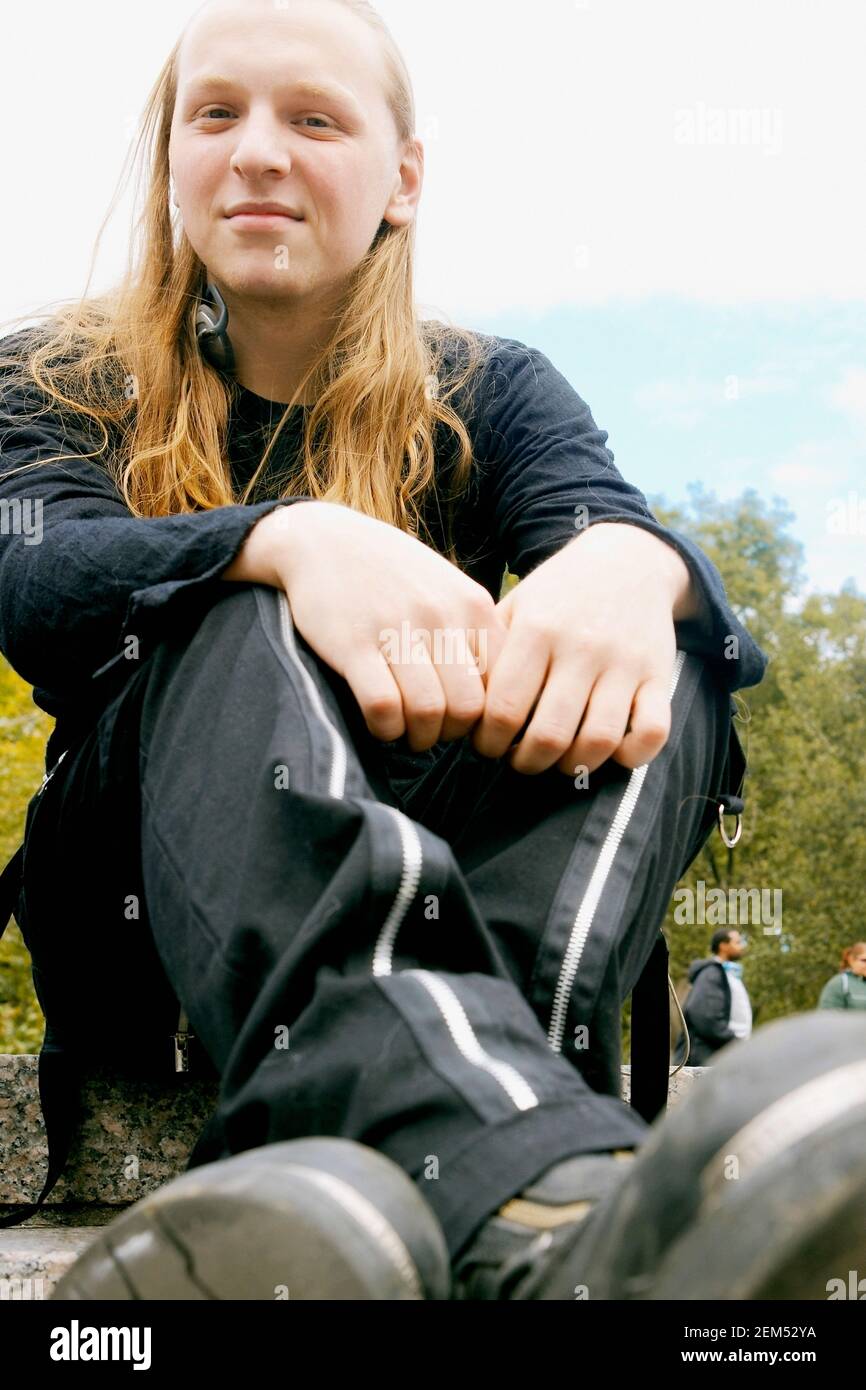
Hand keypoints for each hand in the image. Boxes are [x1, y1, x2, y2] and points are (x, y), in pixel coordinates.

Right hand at [255, 502, 507, 750]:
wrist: (323, 540)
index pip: (502, 684)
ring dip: (417, 736)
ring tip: (406, 731)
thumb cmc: (391, 573)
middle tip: (433, 731)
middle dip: (451, 734)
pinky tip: (379, 722)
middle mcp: (441, 615)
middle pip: (468, 708)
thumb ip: (474, 632)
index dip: (485, 716)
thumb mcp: (447, 588)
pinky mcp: (353, 645)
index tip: (462, 720)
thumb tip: (497, 693)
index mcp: (472, 605)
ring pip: (428, 712)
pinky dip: (384, 728)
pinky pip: (383, 707)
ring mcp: (396, 629)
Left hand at [471, 523, 694, 775]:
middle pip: (549, 734)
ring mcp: (625, 663)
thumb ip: (486, 654)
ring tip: (557, 760)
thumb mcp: (515, 607)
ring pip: (599, 741)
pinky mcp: (659, 676)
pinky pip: (654, 732)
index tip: (487, 745)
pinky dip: (631, 756)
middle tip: (519, 759)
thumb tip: (461, 710)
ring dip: (572, 765)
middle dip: (526, 762)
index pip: (503, 709)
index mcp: (537, 629)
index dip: (489, 742)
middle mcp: (582, 647)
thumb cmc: (557, 595)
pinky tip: (609, 752)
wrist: (628, 561)